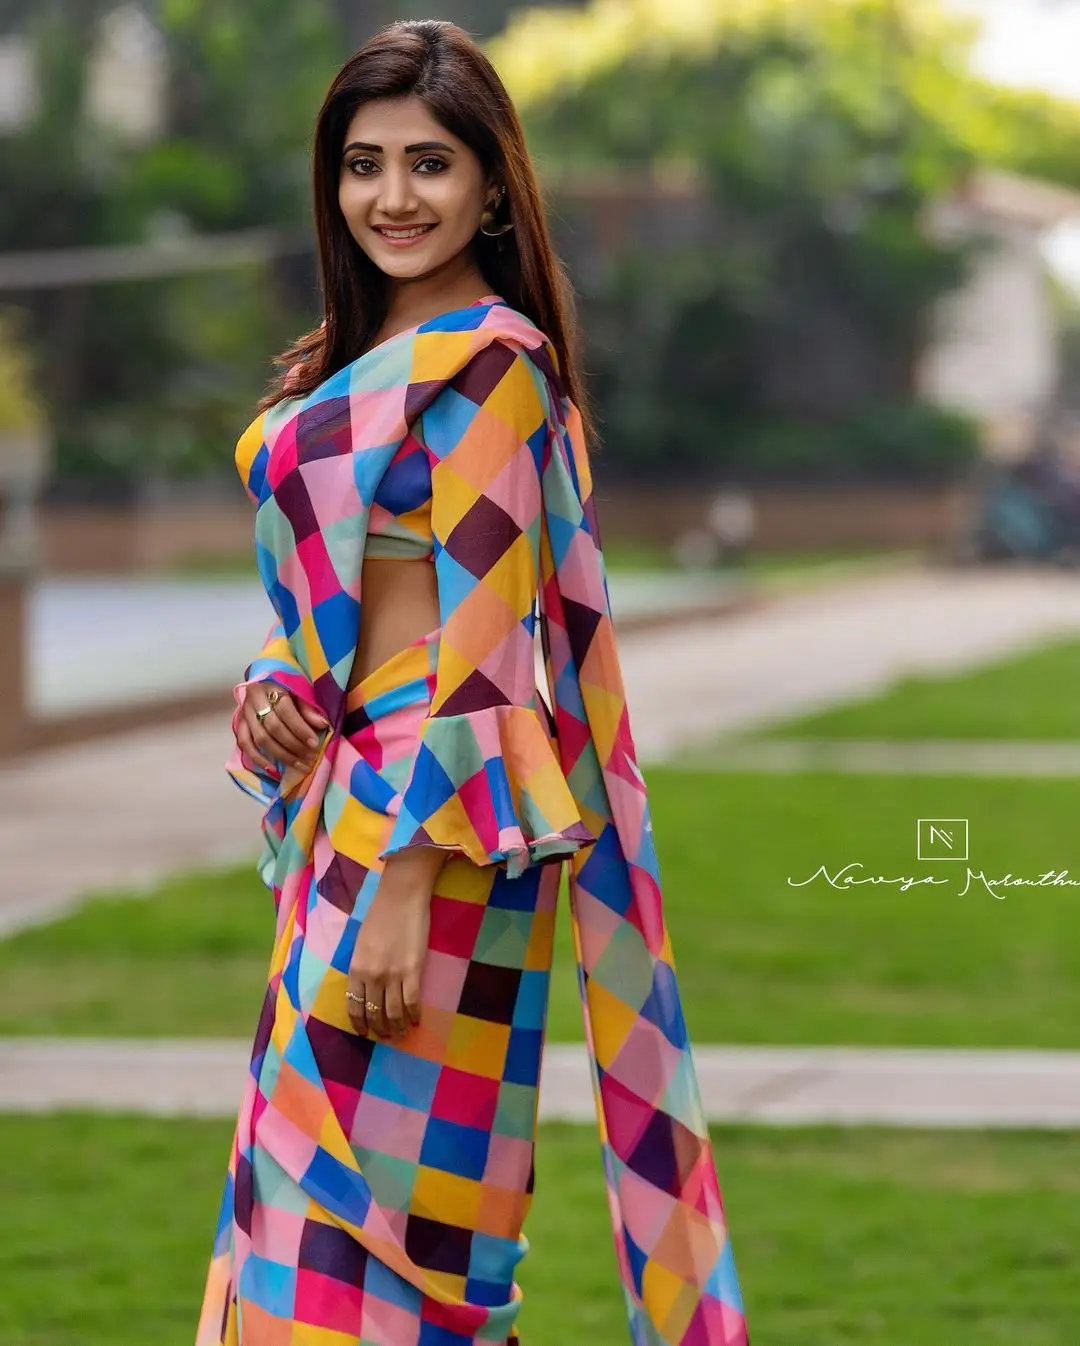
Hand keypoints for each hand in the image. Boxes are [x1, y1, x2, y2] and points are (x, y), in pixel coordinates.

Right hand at [236, 684, 328, 774]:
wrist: (264, 686)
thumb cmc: (285, 690)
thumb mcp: (299, 692)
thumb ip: (308, 708)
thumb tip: (322, 725)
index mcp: (272, 687)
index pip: (286, 710)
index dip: (300, 728)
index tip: (314, 744)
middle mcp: (254, 699)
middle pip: (273, 727)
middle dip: (294, 745)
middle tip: (310, 758)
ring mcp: (244, 713)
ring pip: (261, 738)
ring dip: (282, 755)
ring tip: (299, 766)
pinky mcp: (239, 725)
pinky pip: (245, 745)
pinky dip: (258, 759)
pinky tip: (273, 769)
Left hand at [347, 885, 429, 1039]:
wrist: (401, 897)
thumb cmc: (380, 915)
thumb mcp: (361, 943)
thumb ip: (362, 966)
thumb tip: (367, 987)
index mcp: (356, 969)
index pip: (354, 1007)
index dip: (360, 1024)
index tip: (365, 1033)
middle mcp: (371, 977)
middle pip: (374, 1014)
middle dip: (380, 1030)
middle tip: (387, 1036)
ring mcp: (393, 975)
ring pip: (394, 1013)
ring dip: (398, 1027)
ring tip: (403, 1032)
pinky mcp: (413, 971)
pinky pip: (412, 1002)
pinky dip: (414, 1015)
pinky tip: (417, 1019)